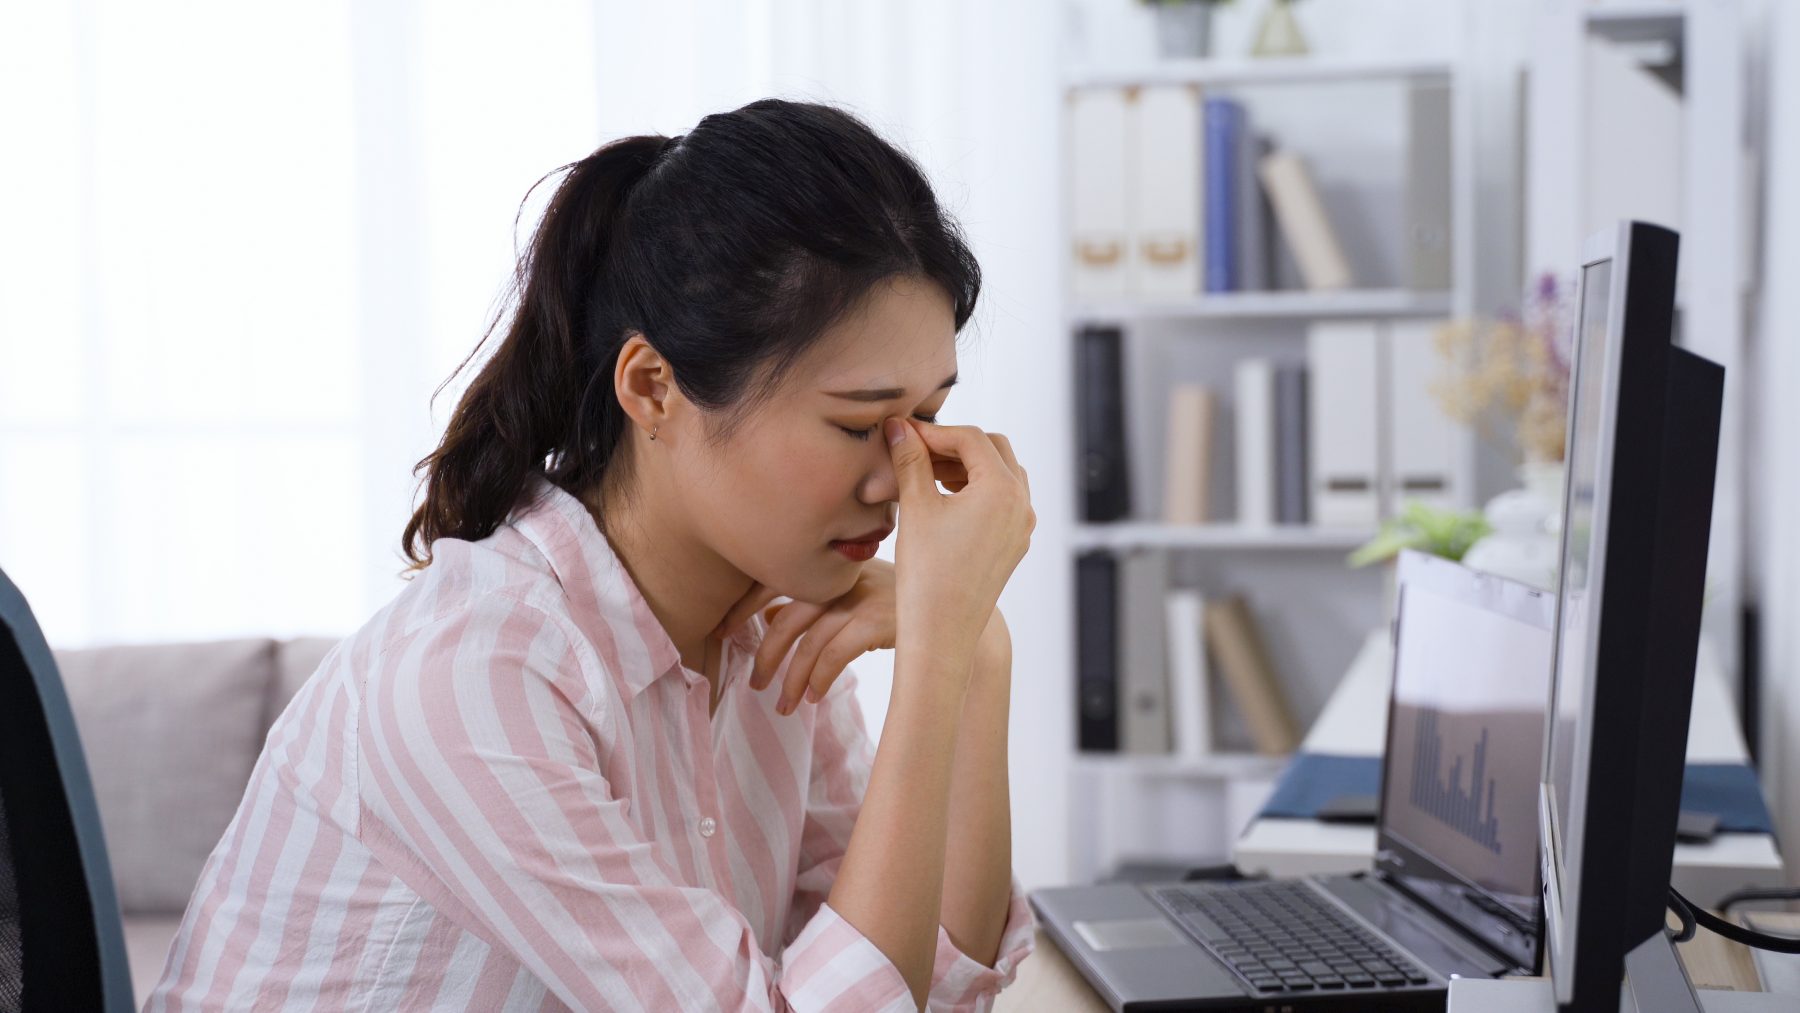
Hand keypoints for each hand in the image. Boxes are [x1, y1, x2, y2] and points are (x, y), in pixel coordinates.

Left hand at [730, 560, 898, 715]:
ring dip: (790, 679)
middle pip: (786, 617)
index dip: (742, 608)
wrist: (960, 612)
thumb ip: (816, 600)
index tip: (719, 632)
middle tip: (754, 684)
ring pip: (808, 642)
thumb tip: (770, 617)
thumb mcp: (856, 593)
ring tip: (782, 706)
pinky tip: (813, 697)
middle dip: (764, 655)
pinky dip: (819, 679)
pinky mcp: (879, 621)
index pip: (774, 581)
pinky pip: (835, 654)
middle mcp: (843, 577)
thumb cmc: (904, 605)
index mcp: (831, 566)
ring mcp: (861, 598)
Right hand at [884, 417, 1033, 675]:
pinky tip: (943, 497)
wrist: (941, 633)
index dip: (934, 431)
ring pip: (1000, 474)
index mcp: (1003, 490)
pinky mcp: (1014, 544)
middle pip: (993, 449)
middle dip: (954, 443)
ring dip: (966, 465)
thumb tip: (899, 427)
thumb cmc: (927, 575)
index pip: (970, 439)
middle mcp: (1022, 504)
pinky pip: (1002, 501)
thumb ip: (910, 460)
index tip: (904, 433)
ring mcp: (1022, 526)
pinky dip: (976, 489)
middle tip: (916, 449)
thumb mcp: (916, 508)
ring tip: (926, 472)